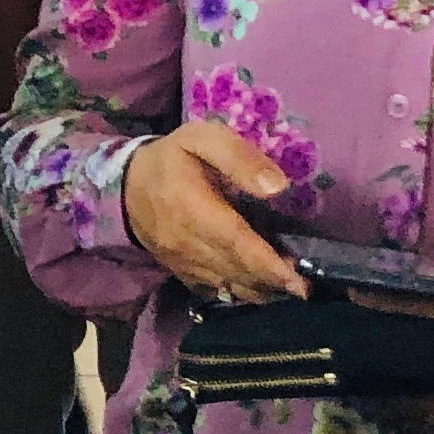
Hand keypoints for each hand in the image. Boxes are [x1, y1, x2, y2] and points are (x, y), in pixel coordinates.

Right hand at [121, 124, 307, 308]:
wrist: (126, 186)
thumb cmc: (171, 159)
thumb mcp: (201, 139)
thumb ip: (239, 157)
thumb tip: (278, 187)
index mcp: (193, 208)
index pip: (236, 243)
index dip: (269, 264)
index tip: (299, 279)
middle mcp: (187, 243)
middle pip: (238, 270)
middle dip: (275, 282)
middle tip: (307, 286)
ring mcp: (183, 262)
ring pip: (230, 286)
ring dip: (263, 291)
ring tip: (291, 290)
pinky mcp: (182, 272)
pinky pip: (216, 290)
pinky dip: (243, 294)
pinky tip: (264, 291)